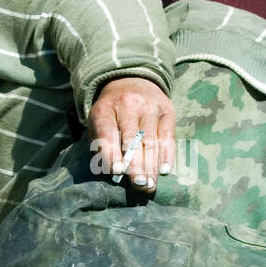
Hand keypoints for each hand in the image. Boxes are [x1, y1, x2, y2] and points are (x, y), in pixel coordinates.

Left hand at [88, 77, 174, 193]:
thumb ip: (101, 146)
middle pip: (132, 139)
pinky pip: (168, 136)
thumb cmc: (111, 113)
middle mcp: (127, 105)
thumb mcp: (98, 124)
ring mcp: (149, 106)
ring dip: (151, 166)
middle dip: (135, 165)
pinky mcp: (166, 110)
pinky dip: (166, 155)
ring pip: (150, 140)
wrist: (131, 81)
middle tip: (138, 185)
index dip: (112, 152)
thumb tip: (114, 173)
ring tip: (149, 185)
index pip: (107, 133)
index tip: (118, 171)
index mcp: (104, 109)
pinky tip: (164, 170)